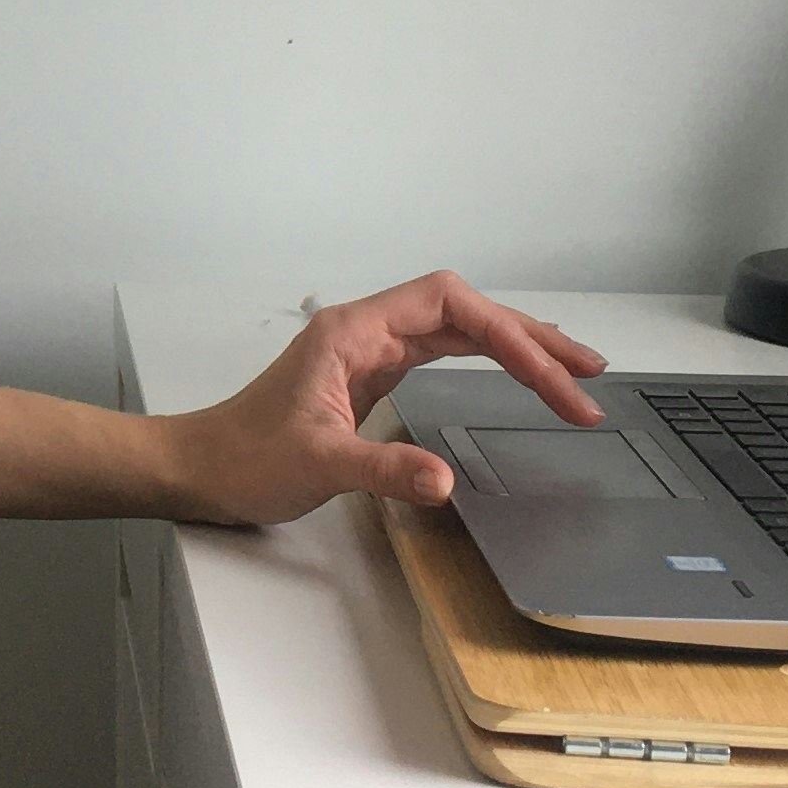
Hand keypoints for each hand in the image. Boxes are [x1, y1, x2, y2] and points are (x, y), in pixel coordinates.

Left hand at [167, 272, 608, 526]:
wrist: (199, 469)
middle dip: (529, 339)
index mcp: (353, 332)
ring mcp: (368, 352)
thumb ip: (382, 470)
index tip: (553, 381)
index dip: (509, 336)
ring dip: (515, 347)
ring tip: (572, 371)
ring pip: (457, 330)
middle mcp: (365, 331)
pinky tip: (515, 372)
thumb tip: (444, 480)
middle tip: (588, 373)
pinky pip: (441, 353)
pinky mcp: (369, 377)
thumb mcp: (316, 466)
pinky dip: (486, 360)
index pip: (450, 307)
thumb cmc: (242, 458)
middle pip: (464, 312)